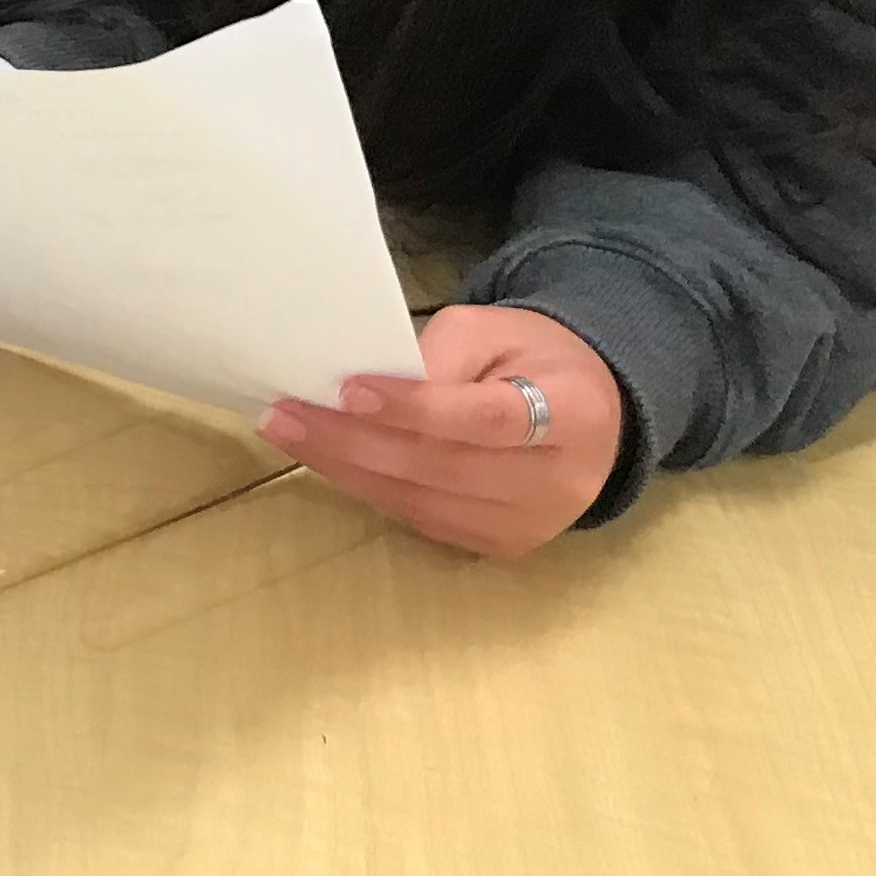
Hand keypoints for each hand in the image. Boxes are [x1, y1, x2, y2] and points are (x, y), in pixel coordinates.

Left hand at [263, 304, 624, 558]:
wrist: (591, 413)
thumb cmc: (533, 357)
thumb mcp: (495, 330)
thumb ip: (441, 355)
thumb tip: (369, 387)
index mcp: (574, 416)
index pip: (487, 420)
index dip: (416, 409)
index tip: (349, 389)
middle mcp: (558, 484)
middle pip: (444, 469)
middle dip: (355, 442)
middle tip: (285, 414)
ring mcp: (530, 525)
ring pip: (423, 502)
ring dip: (348, 469)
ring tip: (289, 433)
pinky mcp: (502, 545)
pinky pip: (423, 519)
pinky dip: (371, 488)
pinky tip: (329, 460)